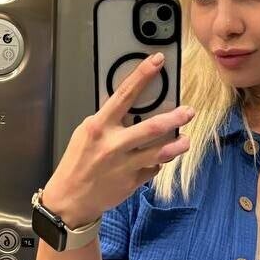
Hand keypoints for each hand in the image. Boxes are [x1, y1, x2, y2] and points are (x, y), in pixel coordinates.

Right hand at [41, 54, 194, 226]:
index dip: (142, 75)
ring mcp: (125, 165)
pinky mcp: (133, 182)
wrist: (70, 199)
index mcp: (99, 127)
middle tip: (189, 111)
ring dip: (177, 145)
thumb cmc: (77, 162)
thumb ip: (108, 121)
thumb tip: (131, 106)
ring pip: (160, 152)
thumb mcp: (85, 134)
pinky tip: (158, 160)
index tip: (158, 61)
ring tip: (185, 140)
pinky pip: (153, 169)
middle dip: (175, 117)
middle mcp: (114, 145)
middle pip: (152, 127)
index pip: (124, 95)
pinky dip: (157, 163)